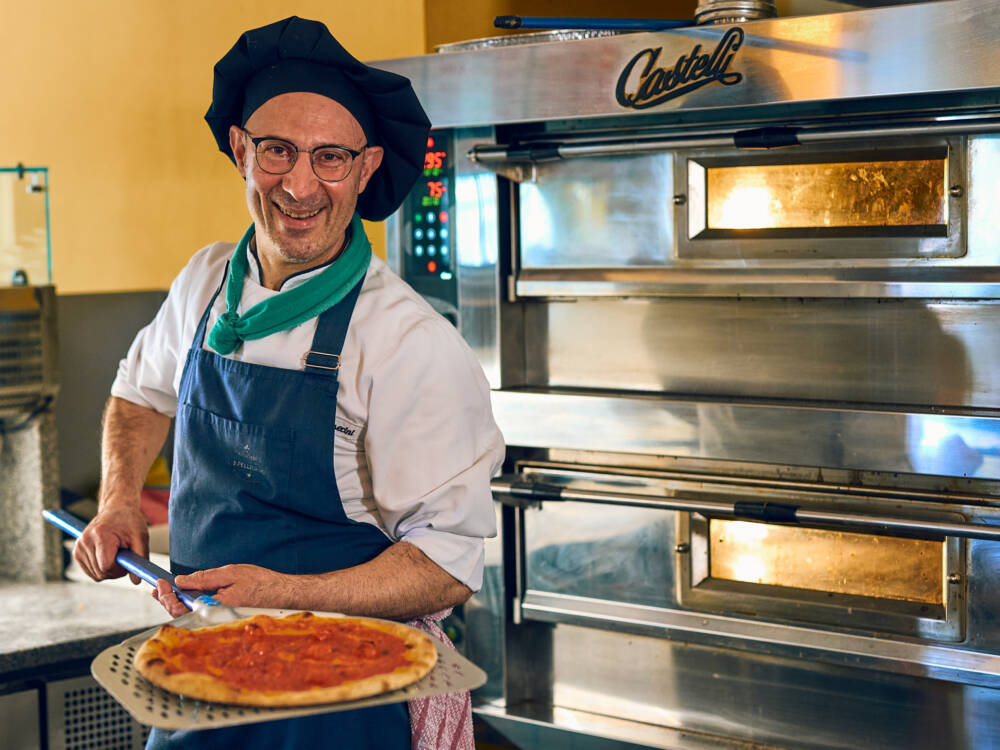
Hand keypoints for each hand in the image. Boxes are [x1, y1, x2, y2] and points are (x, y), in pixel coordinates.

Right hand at [73, 504, 148, 583]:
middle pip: (100, 573)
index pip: (106, 566)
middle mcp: (85, 541)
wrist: (116, 509)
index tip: (127, 562)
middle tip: (125, 558)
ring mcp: (79, 547)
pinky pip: (90, 572)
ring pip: (95, 575)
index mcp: (101, 536)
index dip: (119, 570)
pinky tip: (108, 556)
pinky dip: (101, 569)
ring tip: (117, 554)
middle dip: (115, 571)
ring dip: (109, 570)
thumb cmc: (129, 521)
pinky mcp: (77, 551)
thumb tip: (136, 581)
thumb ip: (140, 558)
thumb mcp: (140, 537)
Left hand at [151, 564, 296, 616]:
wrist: (284, 594)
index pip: (181, 608)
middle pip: (182, 614)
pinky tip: (185, 596)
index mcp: (214, 608)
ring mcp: (218, 620)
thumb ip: (204, 578)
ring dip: (176, 603)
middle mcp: (214, 618)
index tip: (162, 584)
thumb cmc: (262, 583)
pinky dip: (189, 606)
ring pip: (190, 616)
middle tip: (160, 587)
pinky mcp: (222, 618)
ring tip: (167, 591)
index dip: (167, 596)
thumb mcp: (231, 573)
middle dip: (167, 600)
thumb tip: (181, 581)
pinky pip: (201, 615)